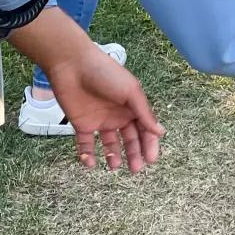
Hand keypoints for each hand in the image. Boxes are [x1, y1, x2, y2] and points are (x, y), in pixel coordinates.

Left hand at [42, 50, 165, 172]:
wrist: (72, 65)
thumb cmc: (106, 74)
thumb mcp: (130, 91)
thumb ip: (144, 113)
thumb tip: (161, 132)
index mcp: (132, 106)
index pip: (145, 129)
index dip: (149, 144)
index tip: (151, 160)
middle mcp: (118, 115)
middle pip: (130, 139)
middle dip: (134, 154)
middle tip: (135, 169)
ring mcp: (100, 120)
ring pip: (110, 144)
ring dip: (114, 156)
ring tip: (114, 165)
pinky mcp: (81, 124)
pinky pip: (86, 144)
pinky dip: (88, 155)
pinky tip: (91, 162)